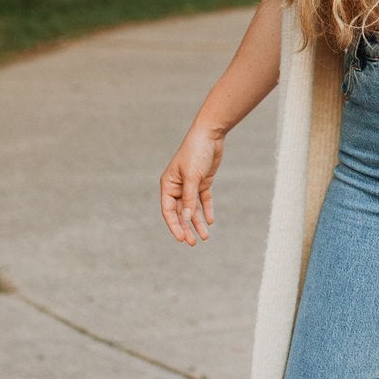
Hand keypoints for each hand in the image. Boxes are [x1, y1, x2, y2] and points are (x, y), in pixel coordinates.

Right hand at [160, 124, 223, 245]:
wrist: (210, 135)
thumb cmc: (196, 153)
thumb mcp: (192, 177)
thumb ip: (189, 198)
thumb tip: (186, 218)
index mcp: (168, 185)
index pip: (168, 211)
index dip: (174, 226)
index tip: (182, 239)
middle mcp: (177, 187)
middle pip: (180, 213)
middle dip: (186, 228)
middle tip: (193, 243)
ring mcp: (190, 185)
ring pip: (192, 209)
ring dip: (197, 222)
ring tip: (204, 237)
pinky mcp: (203, 182)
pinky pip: (203, 200)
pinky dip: (206, 210)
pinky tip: (210, 221)